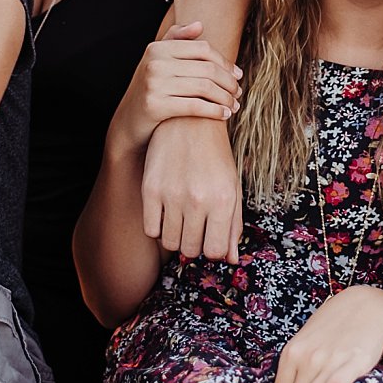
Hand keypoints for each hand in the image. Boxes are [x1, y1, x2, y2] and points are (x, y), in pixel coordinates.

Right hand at [118, 22, 241, 146]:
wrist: (130, 120)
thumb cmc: (151, 88)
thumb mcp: (158, 60)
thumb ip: (177, 39)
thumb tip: (199, 25)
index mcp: (158, 48)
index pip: (203, 49)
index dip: (225, 62)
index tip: (238, 74)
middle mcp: (155, 63)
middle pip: (207, 69)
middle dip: (228, 82)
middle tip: (238, 93)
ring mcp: (154, 84)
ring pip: (204, 88)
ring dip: (225, 98)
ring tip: (234, 105)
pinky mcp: (155, 106)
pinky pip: (195, 106)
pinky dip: (215, 111)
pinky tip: (224, 115)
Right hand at [142, 115, 244, 262]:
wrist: (189, 122)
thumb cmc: (216, 157)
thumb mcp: (232, 188)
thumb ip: (232, 226)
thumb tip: (230, 260)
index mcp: (223, 200)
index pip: (214, 251)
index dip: (212, 250)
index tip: (209, 238)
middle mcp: (198, 200)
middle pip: (191, 249)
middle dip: (194, 244)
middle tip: (195, 227)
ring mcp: (171, 195)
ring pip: (170, 243)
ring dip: (176, 237)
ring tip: (181, 220)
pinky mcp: (150, 189)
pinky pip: (150, 230)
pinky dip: (158, 228)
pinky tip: (165, 213)